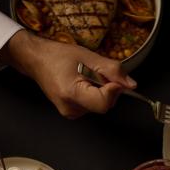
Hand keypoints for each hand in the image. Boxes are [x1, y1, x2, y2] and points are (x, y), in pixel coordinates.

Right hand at [0, 29, 135, 117]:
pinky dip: (94, 94)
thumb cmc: (58, 56)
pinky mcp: (71, 113)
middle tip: (95, 72)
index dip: (113, 90)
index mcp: (72, 93)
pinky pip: (93, 106)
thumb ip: (112, 70)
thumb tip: (131, 85)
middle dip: (108, 88)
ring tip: (85, 76)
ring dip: (101, 91)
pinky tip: (83, 83)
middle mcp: (70, 108)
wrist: (38, 61)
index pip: (104, 103)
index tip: (111, 77)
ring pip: (100, 106)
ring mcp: (70, 113)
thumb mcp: (89, 56)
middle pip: (104, 105)